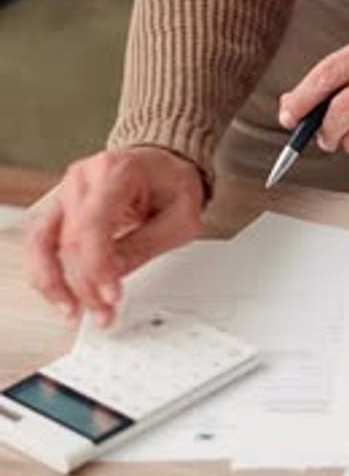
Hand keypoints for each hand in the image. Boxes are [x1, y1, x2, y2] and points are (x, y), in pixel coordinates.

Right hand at [26, 147, 204, 326]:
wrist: (164, 165)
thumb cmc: (173, 183)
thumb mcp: (180, 218)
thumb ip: (144, 246)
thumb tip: (112, 276)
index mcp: (117, 171)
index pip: (94, 222)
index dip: (99, 265)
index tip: (111, 296)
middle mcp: (85, 177)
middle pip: (71, 238)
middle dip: (87, 283)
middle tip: (106, 310)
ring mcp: (68, 191)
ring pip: (43, 242)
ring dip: (56, 283)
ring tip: (75, 309)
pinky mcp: (62, 208)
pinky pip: (42, 243)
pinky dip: (48, 273)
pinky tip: (63, 295)